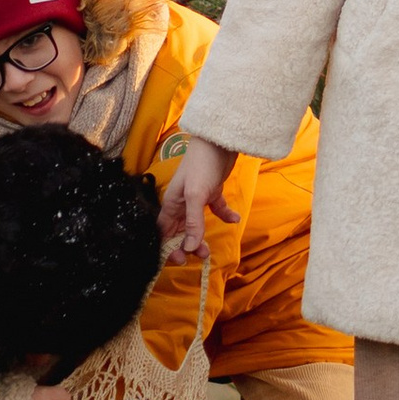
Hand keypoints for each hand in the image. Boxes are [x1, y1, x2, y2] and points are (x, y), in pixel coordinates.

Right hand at [159, 133, 243, 258]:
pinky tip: (234, 219)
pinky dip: (224, 216)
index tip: (180, 260)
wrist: (219, 140)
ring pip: (196, 224)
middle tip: (200, 256)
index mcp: (171, 204)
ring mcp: (197, 198)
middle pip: (179, 231)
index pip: (164, 232)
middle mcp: (181, 203)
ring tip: (209, 250)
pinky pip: (216, 209)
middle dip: (187, 246)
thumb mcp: (196, 195)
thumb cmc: (201, 165)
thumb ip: (193, 222)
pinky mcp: (212, 192)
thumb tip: (190, 248)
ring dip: (201, 237)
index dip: (168, 247)